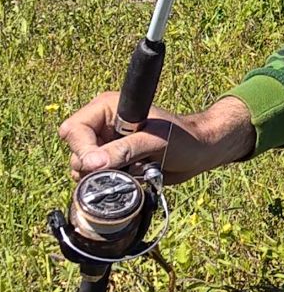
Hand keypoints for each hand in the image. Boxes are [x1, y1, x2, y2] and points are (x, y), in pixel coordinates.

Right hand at [59, 92, 253, 185]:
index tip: (98, 165)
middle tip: (120, 170)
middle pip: (75, 152)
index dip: (82, 149)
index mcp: (107, 108)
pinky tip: (131, 178)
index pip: (74, 129)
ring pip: (83, 169)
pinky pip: (96, 179)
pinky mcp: (112, 163)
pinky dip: (111, 183)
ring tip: (132, 171)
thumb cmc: (184, 137)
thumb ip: (124, 150)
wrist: (201, 152)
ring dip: (105, 177)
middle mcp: (101, 126)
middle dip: (93, 167)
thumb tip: (92, 164)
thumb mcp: (155, 141)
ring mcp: (105, 146)